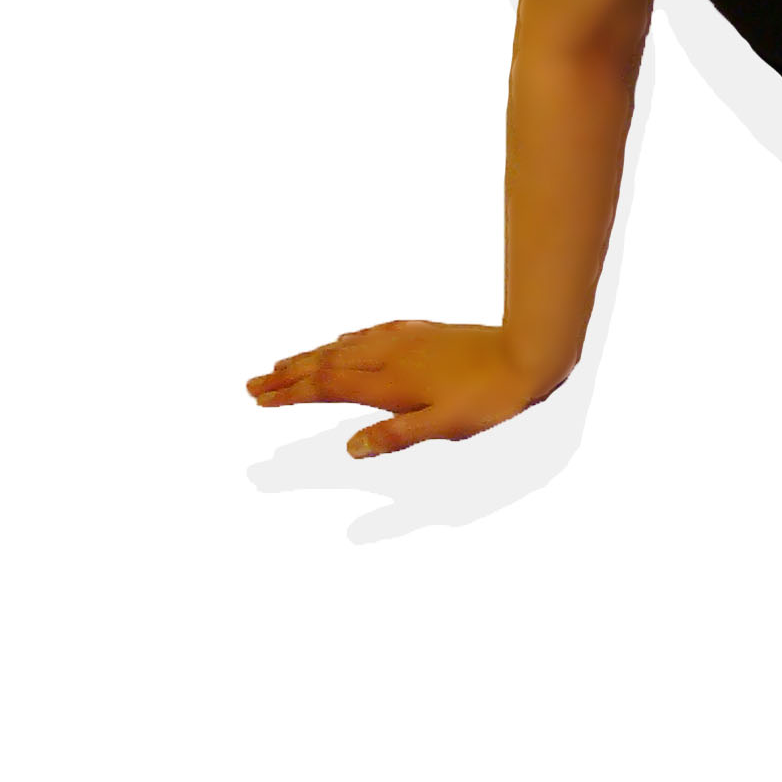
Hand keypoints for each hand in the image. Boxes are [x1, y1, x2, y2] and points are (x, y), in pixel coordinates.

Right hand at [246, 320, 556, 457]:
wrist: (528, 352)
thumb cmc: (490, 397)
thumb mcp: (444, 426)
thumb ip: (396, 436)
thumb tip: (351, 449)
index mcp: (389, 384)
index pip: (327, 388)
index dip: (290, 393)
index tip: (258, 398)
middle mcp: (391, 357)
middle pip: (327, 364)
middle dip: (288, 374)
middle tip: (252, 383)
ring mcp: (408, 341)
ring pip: (347, 346)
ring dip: (312, 355)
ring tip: (285, 362)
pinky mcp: (426, 332)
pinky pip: (375, 332)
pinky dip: (350, 338)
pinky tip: (345, 338)